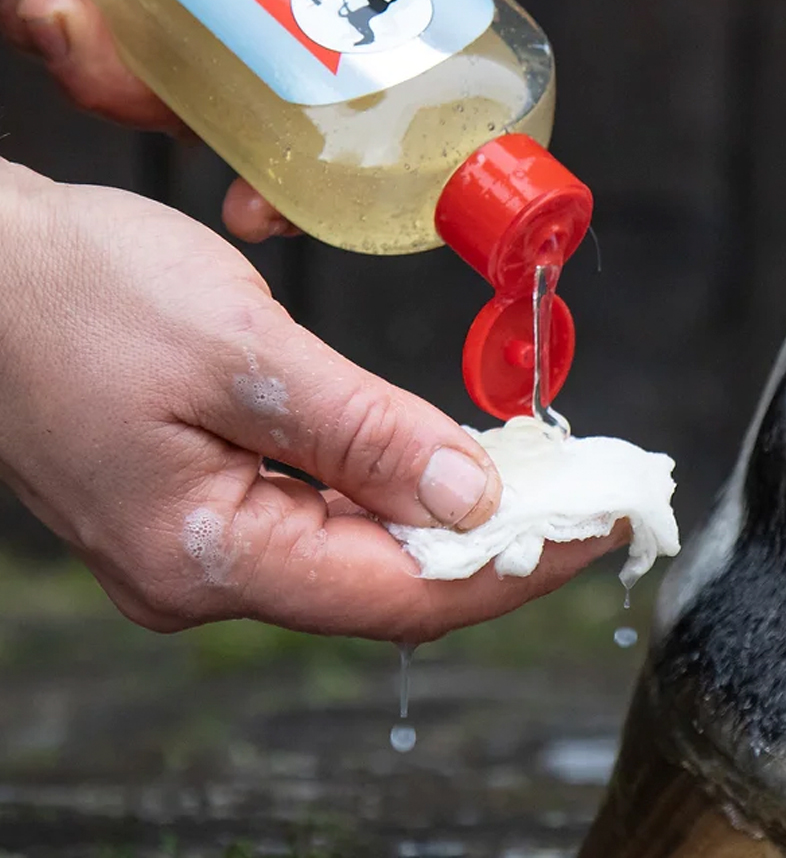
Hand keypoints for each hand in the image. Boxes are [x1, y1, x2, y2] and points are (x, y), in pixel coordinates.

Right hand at [0, 160, 622, 639]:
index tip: (602, 529)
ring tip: (541, 481)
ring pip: (356, 548)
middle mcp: (201, 572)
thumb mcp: (245, 354)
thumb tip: (472, 497)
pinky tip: (439, 460)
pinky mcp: (195, 499)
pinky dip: (390, 489)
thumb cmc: (81, 293)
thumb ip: (365, 433)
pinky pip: (318, 513)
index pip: (404, 592)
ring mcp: (196, 542)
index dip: (517, 566)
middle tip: (588, 501)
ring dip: (448, 515)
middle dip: (497, 544)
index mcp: (209, 555)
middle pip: (385, 581)